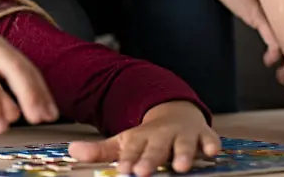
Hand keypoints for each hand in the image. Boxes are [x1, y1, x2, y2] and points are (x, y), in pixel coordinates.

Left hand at [68, 101, 219, 175]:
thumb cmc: (147, 137)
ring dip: (183, 154)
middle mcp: (162, 136)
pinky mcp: (203, 136)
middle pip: (156, 149)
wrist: (175, 113)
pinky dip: (211, 144)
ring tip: (181, 167)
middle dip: (150, 160)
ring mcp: (183, 135)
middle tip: (143, 172)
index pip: (132, 150)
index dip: (128, 159)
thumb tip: (71, 151)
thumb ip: (100, 151)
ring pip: (183, 145)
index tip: (123, 170)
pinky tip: (212, 152)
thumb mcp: (124, 142)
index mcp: (141, 137)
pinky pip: (209, 139)